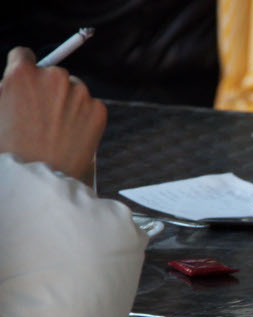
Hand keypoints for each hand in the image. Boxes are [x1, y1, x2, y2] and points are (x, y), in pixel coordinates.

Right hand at [0, 47, 105, 180]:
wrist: (38, 179)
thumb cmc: (10, 149)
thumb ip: (8, 90)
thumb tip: (14, 83)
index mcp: (23, 73)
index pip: (24, 55)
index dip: (23, 70)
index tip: (27, 83)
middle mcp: (54, 77)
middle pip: (52, 73)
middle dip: (48, 89)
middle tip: (41, 116)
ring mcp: (80, 93)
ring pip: (74, 90)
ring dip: (68, 102)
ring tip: (57, 129)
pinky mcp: (98, 110)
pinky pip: (91, 107)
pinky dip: (84, 117)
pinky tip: (72, 135)